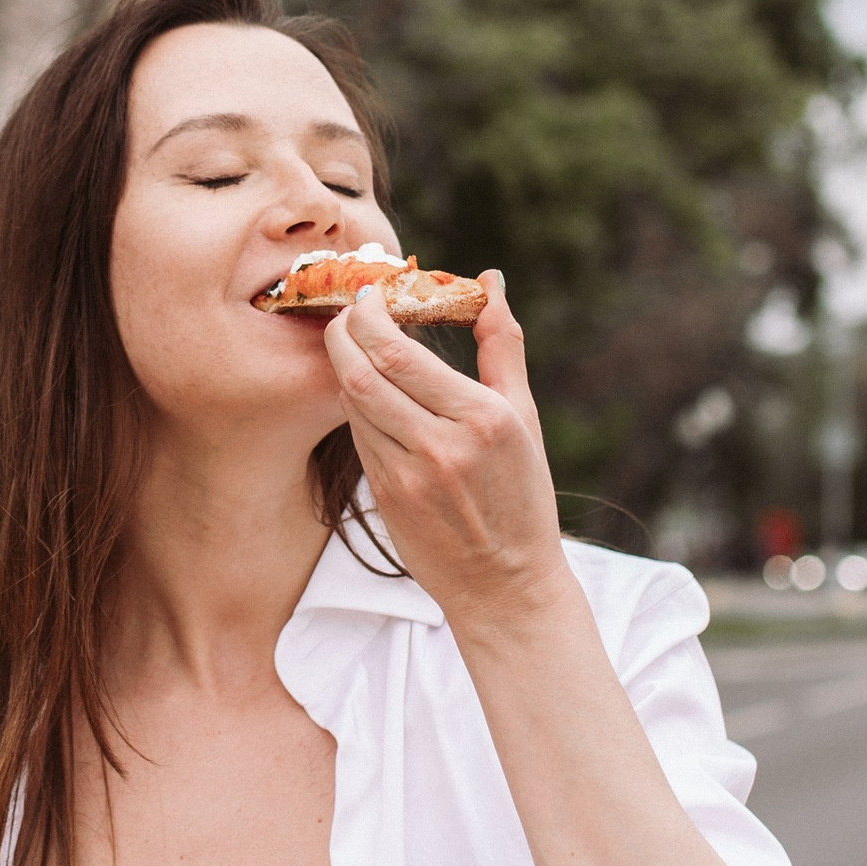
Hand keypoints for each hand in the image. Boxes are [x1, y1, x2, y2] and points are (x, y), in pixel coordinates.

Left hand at [322, 271, 569, 630]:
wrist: (504, 584)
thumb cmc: (521, 496)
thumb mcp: (523, 417)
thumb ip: (503, 346)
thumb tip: (490, 281)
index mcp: (483, 418)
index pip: (399, 353)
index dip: (370, 316)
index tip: (370, 294)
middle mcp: (443, 445)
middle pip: (363, 372)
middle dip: (343, 331)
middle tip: (348, 309)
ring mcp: (410, 475)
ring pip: (353, 403)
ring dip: (343, 364)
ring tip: (351, 341)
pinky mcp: (388, 496)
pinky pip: (359, 435)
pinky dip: (355, 404)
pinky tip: (363, 388)